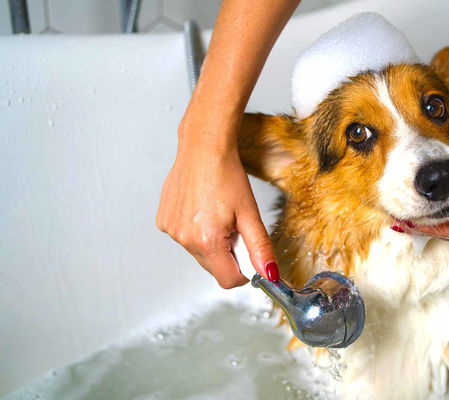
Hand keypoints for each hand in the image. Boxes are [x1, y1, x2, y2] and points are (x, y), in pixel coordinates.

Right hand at [156, 125, 278, 287]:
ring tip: (217, 213)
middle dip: (227, 253)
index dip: (243, 271)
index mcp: (207, 241)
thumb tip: (270, 274)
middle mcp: (184, 239)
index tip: (248, 252)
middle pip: (213, 267)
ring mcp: (171, 230)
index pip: (228, 280)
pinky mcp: (163, 220)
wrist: (203, 147)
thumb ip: (260, 248)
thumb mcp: (250, 214)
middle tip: (234, 226)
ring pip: (199, 252)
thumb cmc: (227, 175)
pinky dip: (196, 230)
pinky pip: (184, 237)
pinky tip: (202, 208)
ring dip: (211, 241)